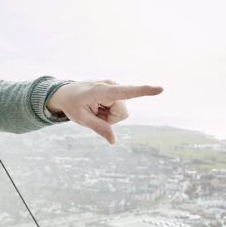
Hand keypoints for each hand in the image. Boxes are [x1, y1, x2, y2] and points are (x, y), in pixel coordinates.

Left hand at [46, 81, 162, 143]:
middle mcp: (112, 85)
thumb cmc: (72, 105)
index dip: (144, 91)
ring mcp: (114, 87)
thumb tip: (113, 141)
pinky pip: (118, 108)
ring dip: (108, 115)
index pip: (126, 92)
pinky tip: (98, 106)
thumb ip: (99, 128)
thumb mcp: (81, 119)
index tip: (160, 89)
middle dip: (110, 119)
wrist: (65, 93)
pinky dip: (108, 111)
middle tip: (94, 113)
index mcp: (103, 91)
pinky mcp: (115, 90)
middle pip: (122, 113)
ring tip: (95, 108)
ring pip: (121, 112)